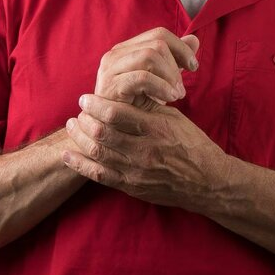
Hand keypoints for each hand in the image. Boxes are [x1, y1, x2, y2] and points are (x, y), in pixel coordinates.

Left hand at [62, 93, 225, 209]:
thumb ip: (148, 105)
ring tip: (72, 126)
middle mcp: (144, 150)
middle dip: (84, 119)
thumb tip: (124, 87)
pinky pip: (99, 176)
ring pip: (97, 152)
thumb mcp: (174, 118)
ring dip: (79, 138)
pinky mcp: (131, 187)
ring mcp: (136, 171)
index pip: (116, 113)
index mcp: (156, 128)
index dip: (95, 104)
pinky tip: (68, 155)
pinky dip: (80, 165)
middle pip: (102, 132)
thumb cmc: (191, 145)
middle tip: (78, 111)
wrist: (207, 182)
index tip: (86, 98)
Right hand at [94, 27, 199, 111]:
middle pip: (157, 44)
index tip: (193, 66)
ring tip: (177, 95)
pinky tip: (169, 99)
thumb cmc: (137, 105)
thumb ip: (175, 59)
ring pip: (150, 56)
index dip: (181, 47)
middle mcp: (114, 55)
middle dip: (176, 66)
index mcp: (125, 49)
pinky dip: (161, 87)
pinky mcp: (111, 86)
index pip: (159, 34)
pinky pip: (143, 78)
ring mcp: (110, 69)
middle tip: (182, 89)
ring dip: (170, 76)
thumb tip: (194, 40)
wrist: (116, 131)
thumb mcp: (160, 79)